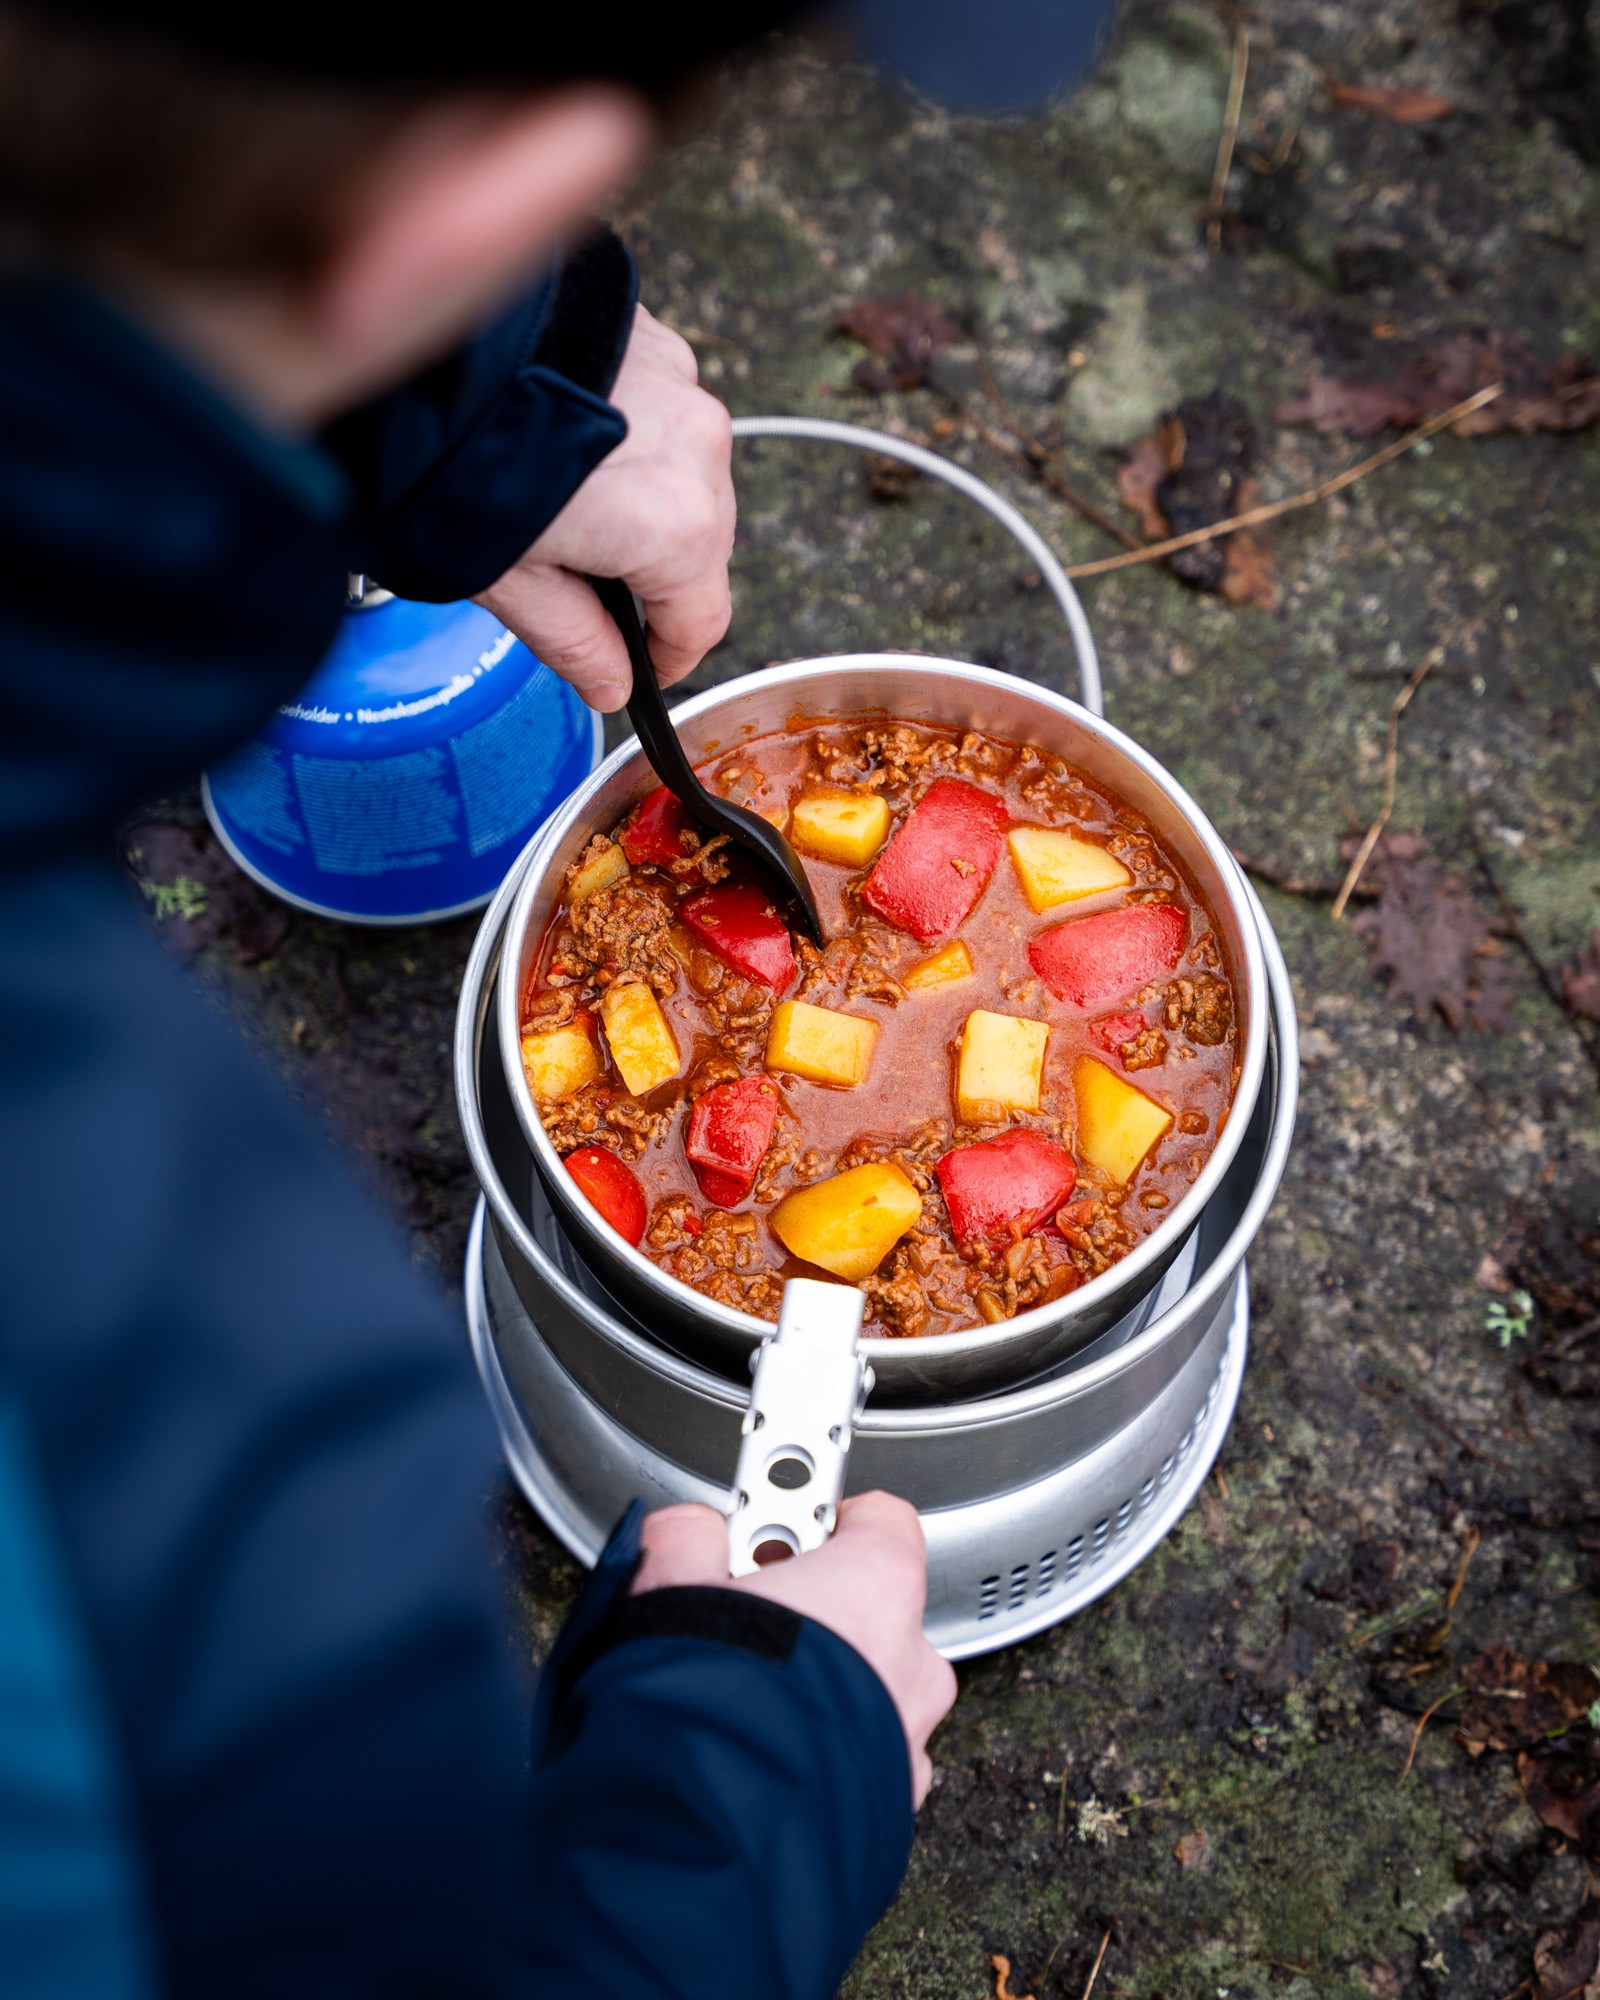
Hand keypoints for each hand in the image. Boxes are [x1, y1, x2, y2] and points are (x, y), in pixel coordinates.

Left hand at [477, 305, 734, 710]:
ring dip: (646, 505)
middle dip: (653, 577)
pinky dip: (632, 443)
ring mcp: (683, 389)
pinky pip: (664, 419)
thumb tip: (611, 685)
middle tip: (584, 588)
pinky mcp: (657, 344)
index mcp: (678, 529)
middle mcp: (700, 454)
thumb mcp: (513, 583)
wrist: (424, 349)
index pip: (703, 621)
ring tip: (569, 507)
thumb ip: (576, 643)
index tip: (645, 667)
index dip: (671, 657)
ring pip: (687, 479)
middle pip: (702, 548)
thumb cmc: (459, 465)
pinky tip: (569, 444)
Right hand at [632, 1494, 956, 1806]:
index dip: (822, 1516)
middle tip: (745, 1616)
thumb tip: (686, 1533)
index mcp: (878, 1588)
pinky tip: (762, 1754)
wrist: (708, 1837)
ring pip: (874, 1692)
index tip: (779, 1522)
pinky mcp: (886, 1811)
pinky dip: (823, 1754)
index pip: (881, 1520)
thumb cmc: (707, 1710)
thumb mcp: (669, 1584)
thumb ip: (687, 1537)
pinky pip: (862, 1761)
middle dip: (814, 1610)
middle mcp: (911, 1662)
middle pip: (876, 1609)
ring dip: (825, 1688)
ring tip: (747, 1695)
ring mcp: (906, 1742)